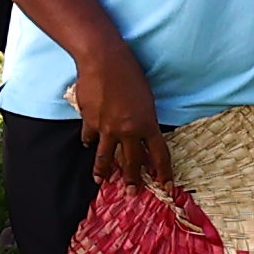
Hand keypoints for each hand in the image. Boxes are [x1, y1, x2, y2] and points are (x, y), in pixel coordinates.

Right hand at [69, 39, 163, 188]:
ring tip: (101, 180)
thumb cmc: (129, 72)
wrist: (103, 61)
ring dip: (103, 171)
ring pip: (106, 158)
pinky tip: (87, 143)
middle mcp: (128, 131)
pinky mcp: (90, 122)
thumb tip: (139, 132)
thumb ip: (144, 118)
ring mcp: (107, 128)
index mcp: (147, 123)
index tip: (166, 186)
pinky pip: (89, 137)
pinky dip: (88, 141)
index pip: (159, 155)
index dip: (164, 173)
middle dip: (133, 180)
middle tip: (132, 193)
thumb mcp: (146, 97)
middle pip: (132, 162)